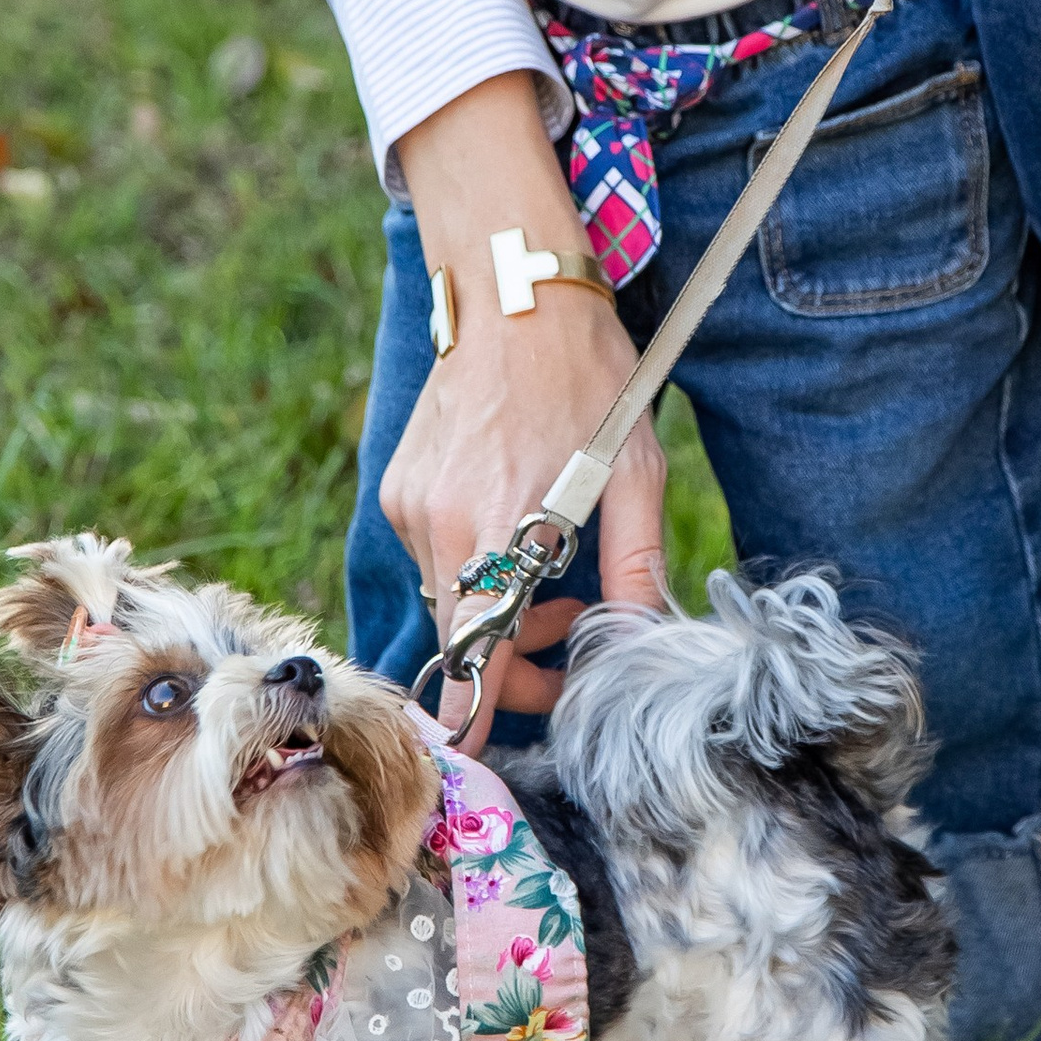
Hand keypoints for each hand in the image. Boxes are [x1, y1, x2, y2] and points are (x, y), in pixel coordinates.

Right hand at [382, 298, 668, 739]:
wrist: (513, 291)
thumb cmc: (585, 373)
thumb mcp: (632, 469)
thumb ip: (634, 564)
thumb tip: (642, 638)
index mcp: (500, 522)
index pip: (476, 645)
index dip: (480, 704)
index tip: (479, 748)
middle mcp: (440, 521)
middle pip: (466, 634)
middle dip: (516, 655)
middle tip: (574, 634)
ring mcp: (411, 504)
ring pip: (452, 596)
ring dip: (499, 605)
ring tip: (553, 565)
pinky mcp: (399, 488)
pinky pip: (437, 554)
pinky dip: (476, 562)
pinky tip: (514, 523)